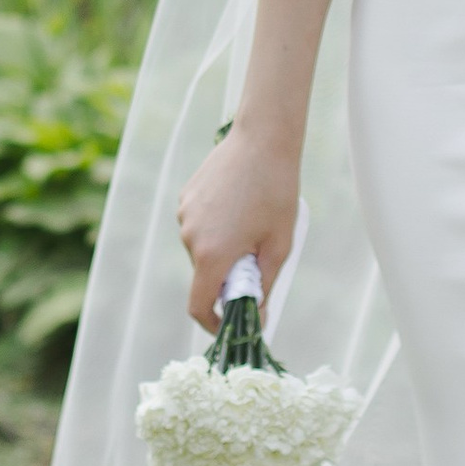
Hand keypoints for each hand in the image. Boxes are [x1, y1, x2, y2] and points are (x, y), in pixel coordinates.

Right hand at [178, 123, 300, 330]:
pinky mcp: (187, 197)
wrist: (263, 140)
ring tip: (253, 224)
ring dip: (223, 249)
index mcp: (212, 255)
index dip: (213, 324)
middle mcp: (190, 237)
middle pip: (204, 275)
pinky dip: (217, 227)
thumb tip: (258, 315)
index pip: (199, 306)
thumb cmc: (277, 192)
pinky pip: (199, 225)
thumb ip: (264, 285)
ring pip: (203, 248)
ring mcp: (185, 215)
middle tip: (258, 260)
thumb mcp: (279, 245)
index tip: (230, 325)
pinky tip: (240, 205)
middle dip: (228, 277)